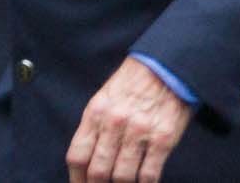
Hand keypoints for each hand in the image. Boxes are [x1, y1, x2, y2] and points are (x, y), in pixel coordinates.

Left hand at [66, 56, 193, 182]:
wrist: (164, 68)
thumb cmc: (131, 86)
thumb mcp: (103, 100)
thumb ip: (93, 128)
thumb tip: (85, 162)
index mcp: (95, 114)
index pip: (78, 155)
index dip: (76, 179)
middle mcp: (114, 124)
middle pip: (98, 171)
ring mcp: (139, 133)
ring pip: (123, 177)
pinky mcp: (163, 139)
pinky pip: (149, 174)